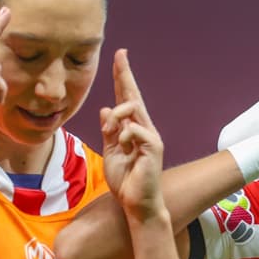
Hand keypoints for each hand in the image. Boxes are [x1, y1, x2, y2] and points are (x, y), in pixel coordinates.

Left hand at [99, 49, 165, 221]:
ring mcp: (151, 137)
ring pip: (132, 110)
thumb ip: (109, 131)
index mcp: (133, 129)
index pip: (127, 99)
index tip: (120, 57)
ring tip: (113, 134)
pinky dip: (122, 136)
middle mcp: (145, 129)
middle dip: (125, 75)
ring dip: (116, 116)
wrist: (137, 204)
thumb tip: (105, 108)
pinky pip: (133, 129)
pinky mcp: (153, 147)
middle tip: (120, 55)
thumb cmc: (126, 181)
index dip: (123, 78)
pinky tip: (123, 148)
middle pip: (133, 96)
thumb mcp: (111, 152)